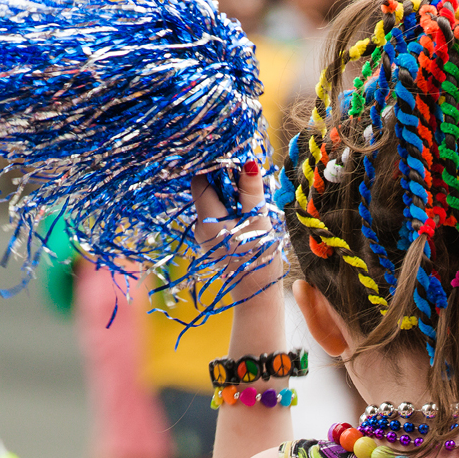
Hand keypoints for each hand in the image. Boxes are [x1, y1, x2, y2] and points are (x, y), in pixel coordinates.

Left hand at [191, 161, 282, 301]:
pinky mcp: (213, 241)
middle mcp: (200, 226)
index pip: (200, 180)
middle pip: (207, 191)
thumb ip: (251, 191)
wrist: (256, 294)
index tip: (238, 166)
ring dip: (232, 197)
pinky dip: (232, 210)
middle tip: (251, 183)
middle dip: (228, 182)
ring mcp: (205, 235)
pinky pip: (218, 216)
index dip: (216, 168)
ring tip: (253, 202)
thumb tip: (248, 163)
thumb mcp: (258, 221)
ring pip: (214, 203)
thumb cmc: (259, 259)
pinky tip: (249, 217)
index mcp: (207, 220)